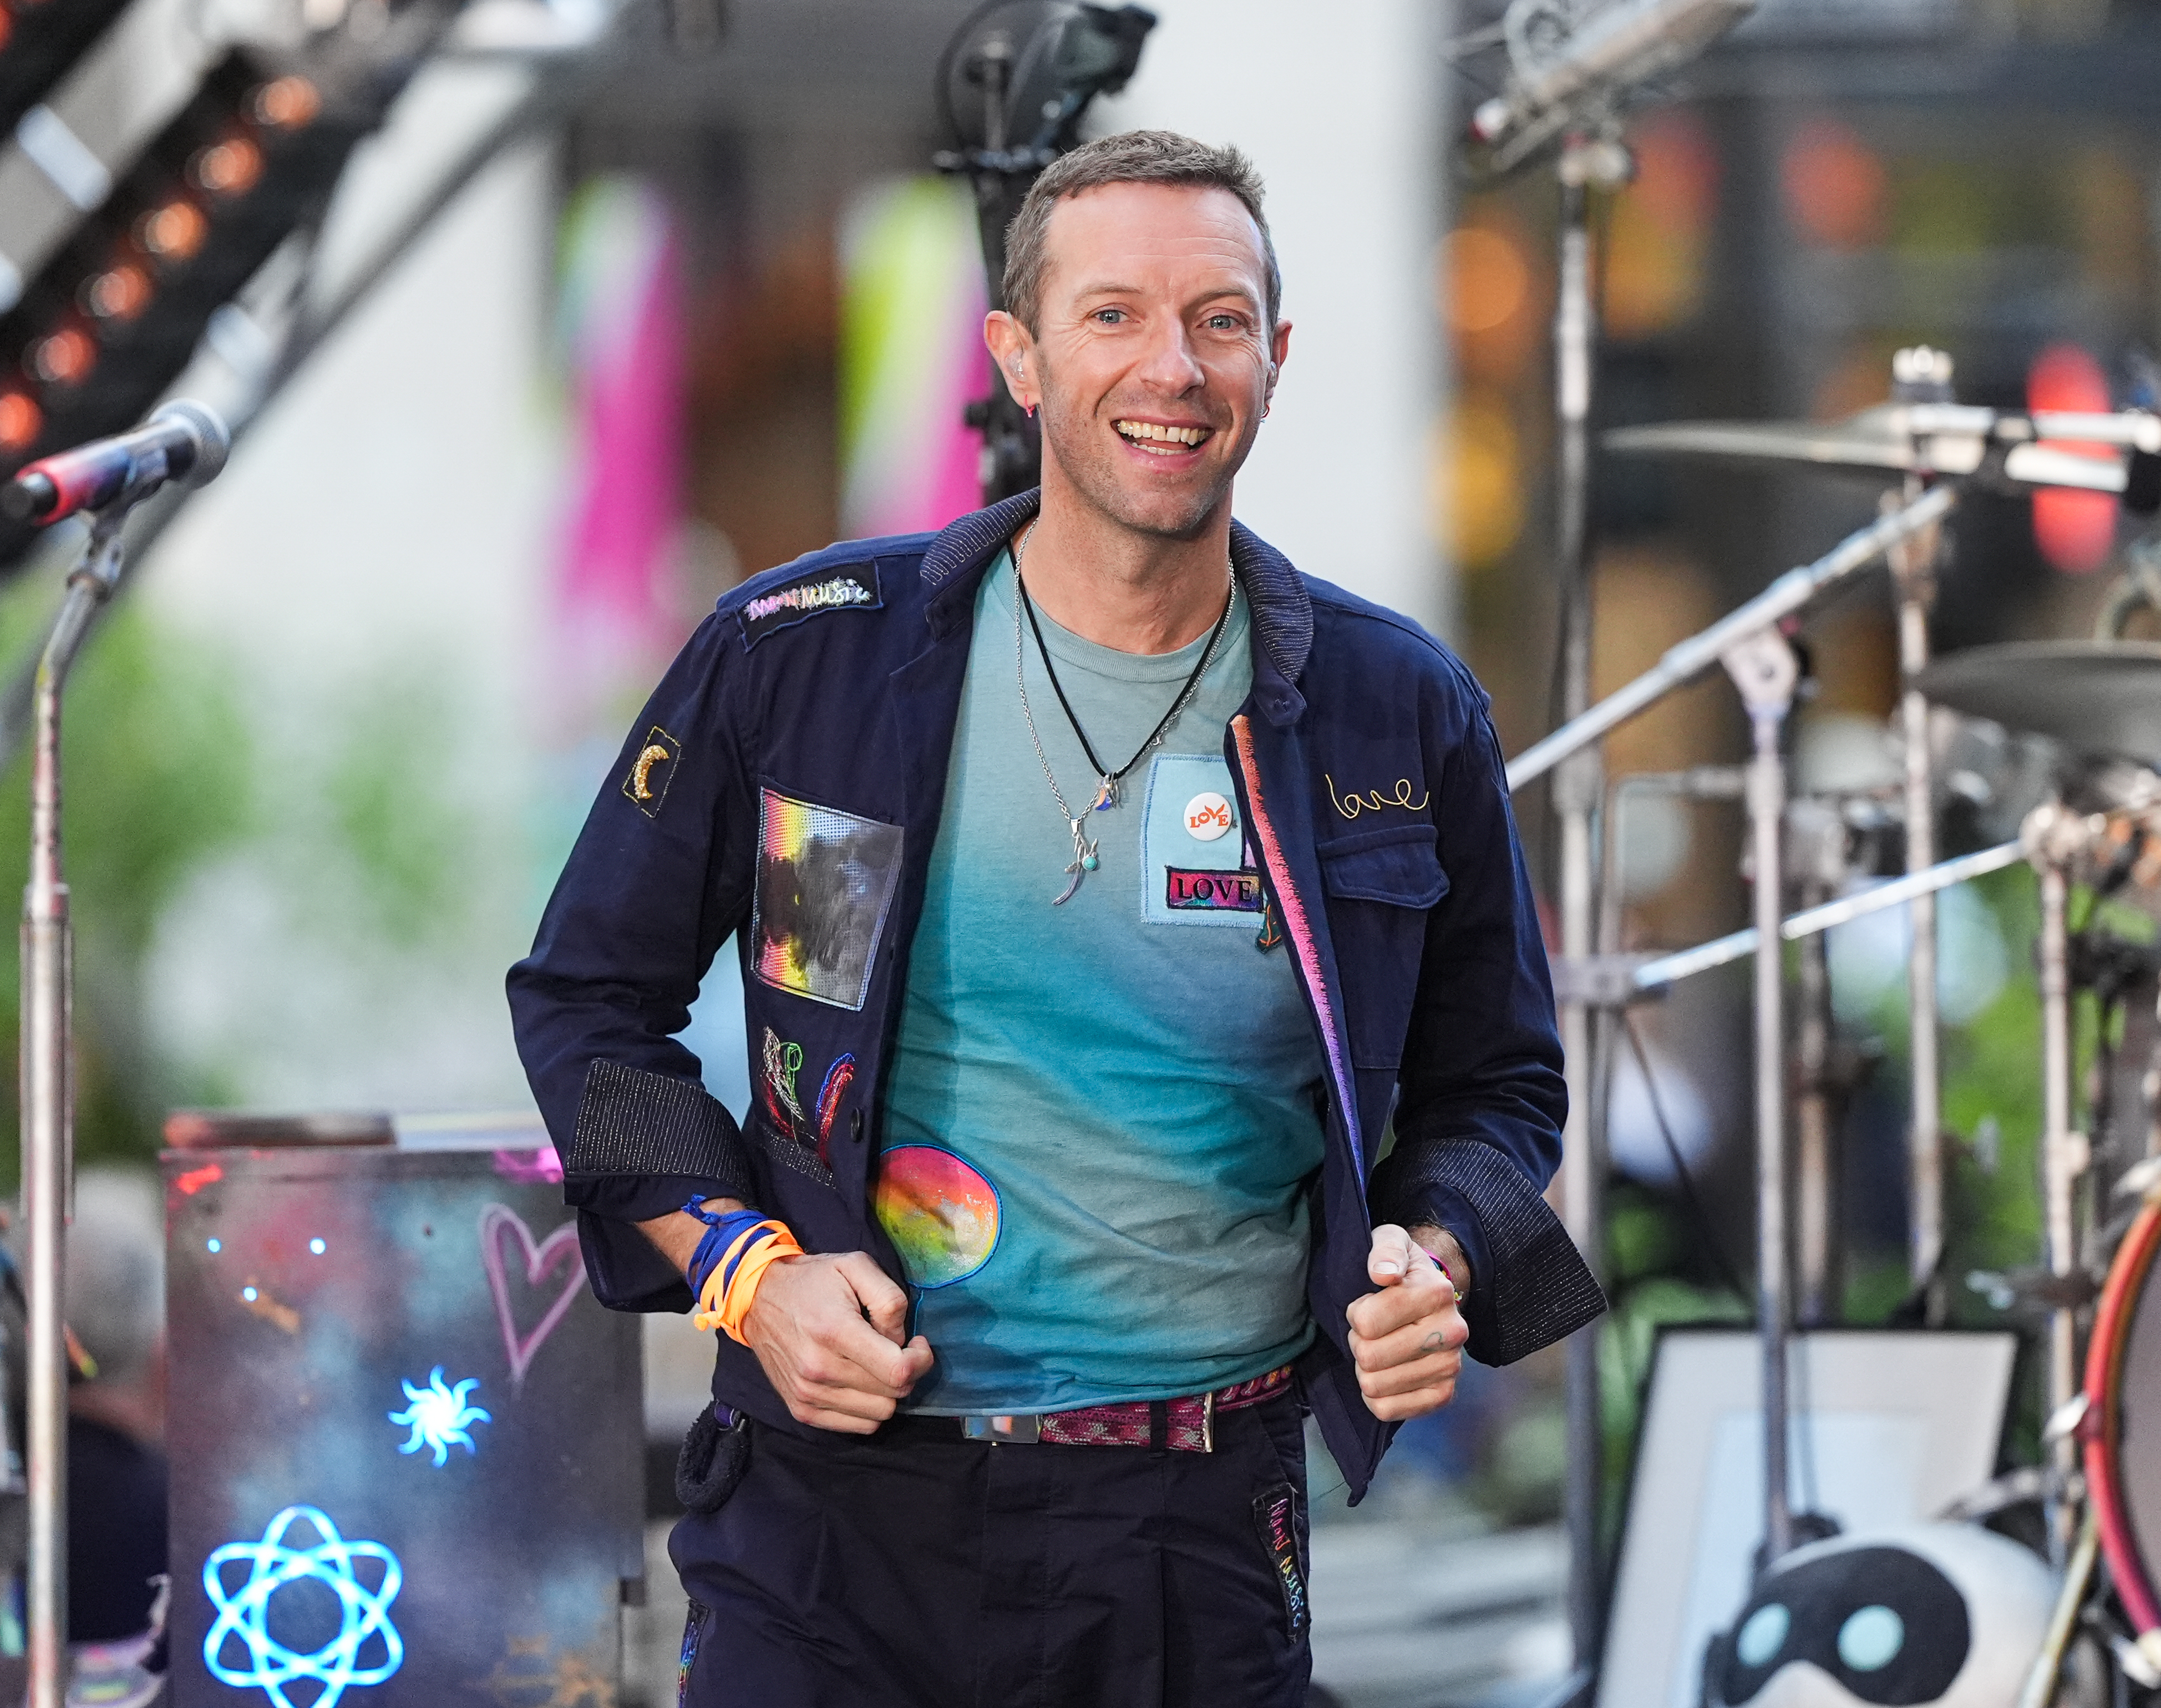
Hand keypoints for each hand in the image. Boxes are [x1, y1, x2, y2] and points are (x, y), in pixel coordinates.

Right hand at [740, 1251, 933, 1434]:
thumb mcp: (855, 1265)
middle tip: (894, 1349)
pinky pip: (858, 1426)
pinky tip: (859, 1381)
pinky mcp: (801, 1410)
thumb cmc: (812, 1280)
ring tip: (874, 1364)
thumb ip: (889, 1298)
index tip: (917, 1343)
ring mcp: (808, 1395)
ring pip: (879, 1415)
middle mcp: (820, 1370)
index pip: (898, 1371)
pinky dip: (867, 1408)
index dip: (920, 1360)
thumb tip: (902, 1340)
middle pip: (892, 1395)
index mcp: (836, 1332)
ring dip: (886, 1392)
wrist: (757, 1298)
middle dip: (905, 1372)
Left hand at [1345, 1224, 1467, 1421]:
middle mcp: (1453, 1332)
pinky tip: (1385, 1375)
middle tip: (1371, 1331)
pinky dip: (1376, 1396)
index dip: (1355, 1314)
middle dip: (1358, 1343)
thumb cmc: (1401, 1268)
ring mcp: (1452, 1367)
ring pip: (1375, 1386)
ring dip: (1365, 1369)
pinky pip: (1388, 1411)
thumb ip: (1385, 1250)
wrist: (1430, 1299)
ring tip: (1379, 1349)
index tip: (1366, 1304)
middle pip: (1368, 1356)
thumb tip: (1384, 1273)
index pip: (1366, 1322)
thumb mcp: (1390, 1242)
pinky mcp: (1443, 1394)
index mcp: (1437, 1292)